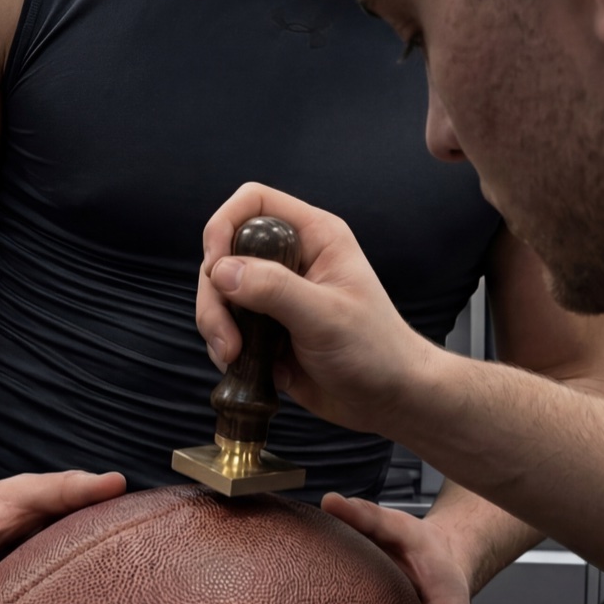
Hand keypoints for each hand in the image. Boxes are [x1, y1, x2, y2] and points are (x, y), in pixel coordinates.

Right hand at [196, 182, 442, 434]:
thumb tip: (221, 271)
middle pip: (225, 253)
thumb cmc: (375, 350)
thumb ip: (274, 289)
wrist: (388, 400)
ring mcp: (275, 295)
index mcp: (314, 238)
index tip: (216, 267)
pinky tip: (242, 367)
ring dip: (215, 324)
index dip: (225, 227)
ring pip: (221, 293)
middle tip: (225, 337)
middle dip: (215, 295)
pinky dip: (223, 346)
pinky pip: (227, 326)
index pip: (253, 204)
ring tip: (233, 356)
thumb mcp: (325, 316)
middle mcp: (291, 259)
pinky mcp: (266, 329)